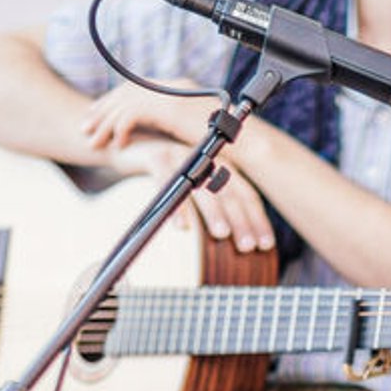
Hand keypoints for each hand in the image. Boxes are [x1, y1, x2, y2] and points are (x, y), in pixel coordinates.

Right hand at [109, 135, 277, 253]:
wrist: (124, 144)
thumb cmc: (162, 175)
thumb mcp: (190, 189)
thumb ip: (210, 207)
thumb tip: (230, 242)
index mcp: (218, 167)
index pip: (246, 194)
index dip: (257, 220)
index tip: (265, 245)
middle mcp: (204, 160)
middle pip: (228, 192)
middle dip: (241, 221)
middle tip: (247, 246)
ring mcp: (181, 156)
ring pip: (201, 186)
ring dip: (213, 212)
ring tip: (222, 234)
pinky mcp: (154, 156)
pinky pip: (167, 182)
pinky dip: (175, 205)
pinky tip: (181, 227)